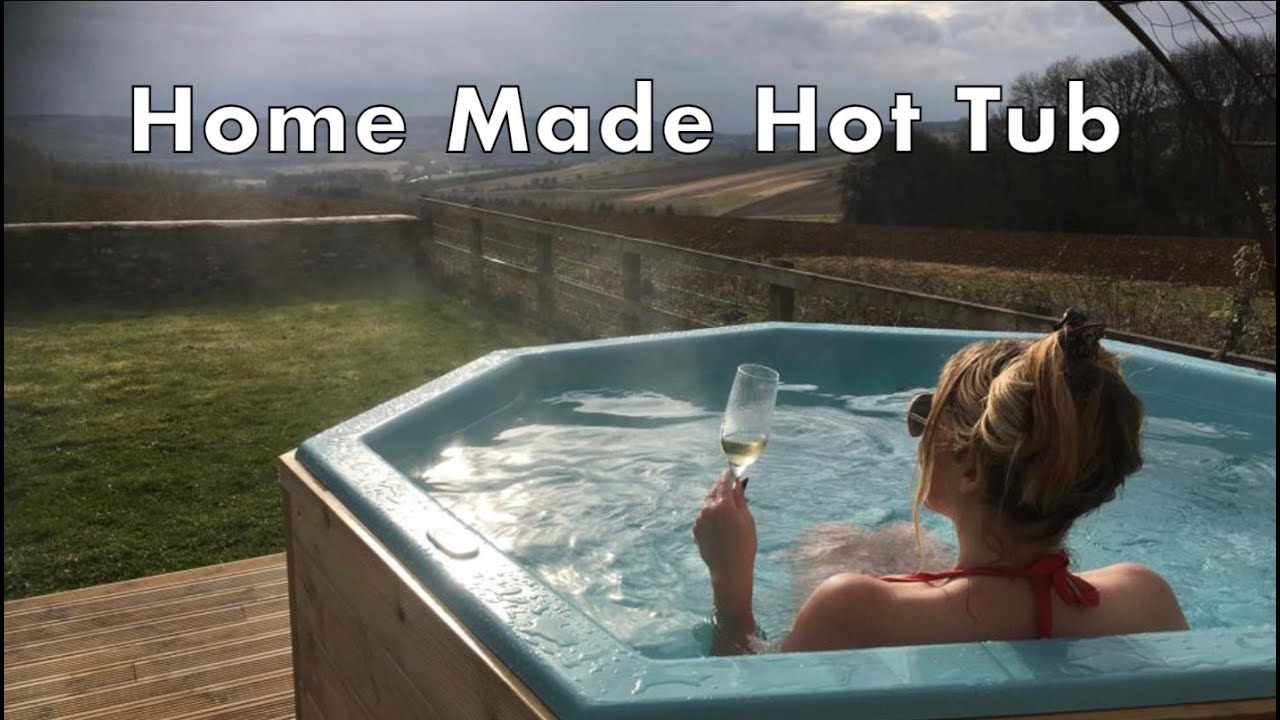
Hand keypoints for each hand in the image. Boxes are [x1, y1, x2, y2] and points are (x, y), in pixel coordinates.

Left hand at [693, 470, 756, 617]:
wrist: (729, 570)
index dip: (728, 476)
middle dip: (721, 488)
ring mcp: (700, 520)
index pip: (724, 483)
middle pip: (714, 491)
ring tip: (728, 511)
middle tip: (731, 488)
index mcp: (723, 505)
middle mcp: (708, 510)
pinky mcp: (696, 530)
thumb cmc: (744, 545)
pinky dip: (711, 515)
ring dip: (716, 502)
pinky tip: (721, 525)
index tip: (731, 471)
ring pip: (707, 504)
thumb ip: (740, 499)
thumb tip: (737, 484)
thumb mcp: (747, 520)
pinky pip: (703, 516)